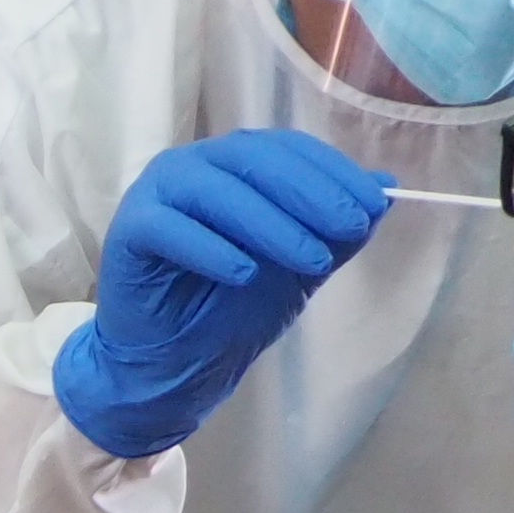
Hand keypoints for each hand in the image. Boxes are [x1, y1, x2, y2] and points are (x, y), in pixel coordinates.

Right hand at [52, 128, 392, 458]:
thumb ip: (336, 228)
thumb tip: (384, 187)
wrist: (174, 363)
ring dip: (269, 224)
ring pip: (214, 191)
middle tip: (348, 228)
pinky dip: (210, 249)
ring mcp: (156, 193)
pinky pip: (169, 228)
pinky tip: (243, 274)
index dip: (333, 172)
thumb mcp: (301, 267)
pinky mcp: (129, 230)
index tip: (373, 205)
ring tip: (310, 262)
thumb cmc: (231, 309)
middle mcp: (193, 166)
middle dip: (309, 194)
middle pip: (252, 160)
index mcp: (232, 165)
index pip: (286, 149)